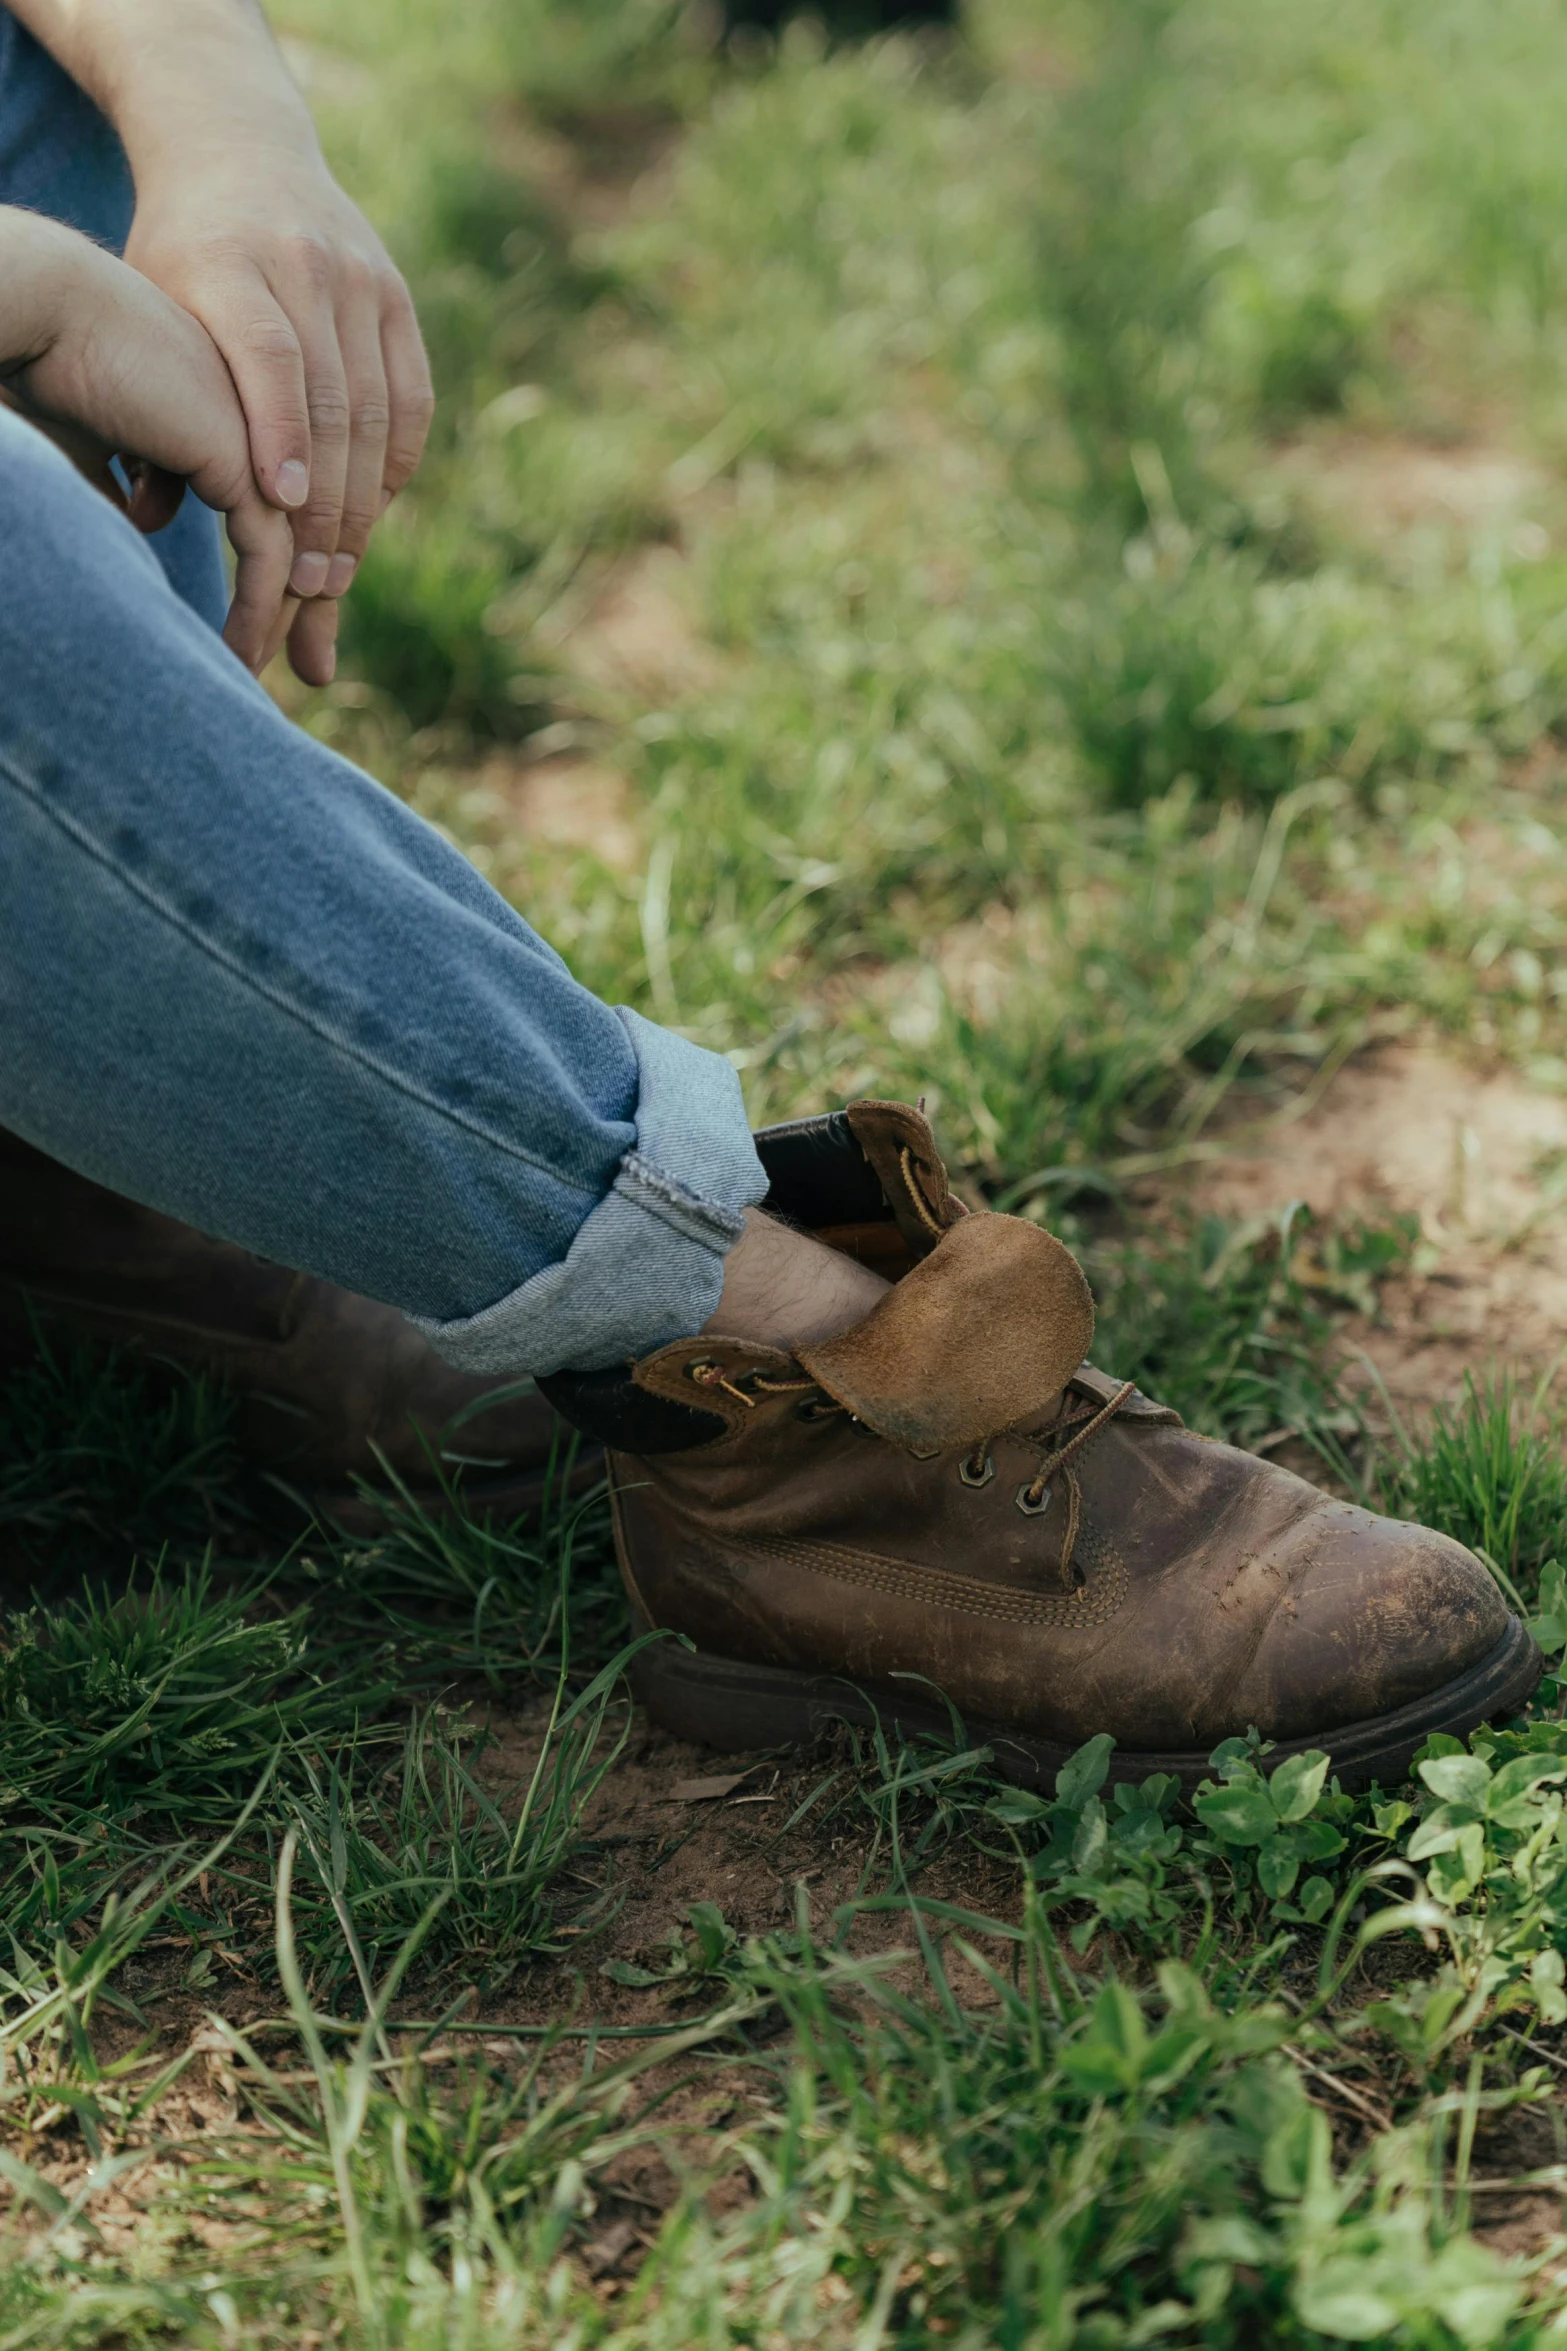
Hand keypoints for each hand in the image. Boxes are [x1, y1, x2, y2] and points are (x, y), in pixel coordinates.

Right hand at [1, 213, 296, 672]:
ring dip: (275, 619)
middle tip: (298, 669)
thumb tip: (146, 515)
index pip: (265, 502)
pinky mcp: (250, 465)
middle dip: (292, 607)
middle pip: (293, 533)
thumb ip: (134, 473)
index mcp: (234, 411)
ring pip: (292, 551)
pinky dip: (258, 609)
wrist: (50, 316)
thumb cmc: (53, 366)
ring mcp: (265, 444)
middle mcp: (262, 426)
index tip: (259, 627)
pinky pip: (271, 557)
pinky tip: (239, 650)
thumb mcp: (101, 435)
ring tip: (250, 670)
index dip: (269, 567)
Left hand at [127, 141, 434, 686]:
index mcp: (232, 262)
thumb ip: (161, 402)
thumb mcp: (151, 307)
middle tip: (310, 584)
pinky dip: (394, 465)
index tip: (282, 505)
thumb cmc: (181, 255)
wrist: (242, 150)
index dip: (280, 434)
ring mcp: (363, 280)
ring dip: (362, 504)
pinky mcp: (398, 300)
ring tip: (339, 572)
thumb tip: (154, 516)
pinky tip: (374, 514)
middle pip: (331, 402)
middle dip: (325, 503)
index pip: (270, 357)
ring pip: (376, 412)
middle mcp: (307, 266)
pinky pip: (411, 401)